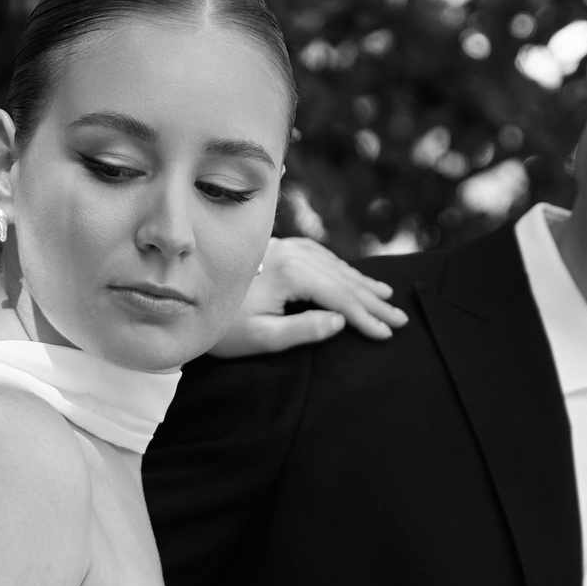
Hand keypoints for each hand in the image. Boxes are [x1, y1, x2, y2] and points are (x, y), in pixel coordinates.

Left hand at [208, 237, 408, 356]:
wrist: (187, 301)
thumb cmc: (223, 328)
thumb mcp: (263, 338)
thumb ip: (303, 330)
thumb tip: (341, 322)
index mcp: (289, 272)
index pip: (339, 297)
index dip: (366, 316)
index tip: (387, 334)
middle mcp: (289, 253)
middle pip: (341, 278)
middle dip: (373, 300)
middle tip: (399, 319)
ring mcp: (283, 247)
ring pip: (332, 264)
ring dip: (360, 282)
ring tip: (385, 296)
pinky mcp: (276, 249)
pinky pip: (318, 256)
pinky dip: (339, 268)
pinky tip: (350, 277)